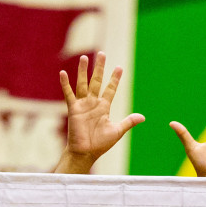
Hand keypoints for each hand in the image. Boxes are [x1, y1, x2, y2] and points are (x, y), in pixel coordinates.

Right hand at [60, 52, 143, 168]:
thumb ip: (129, 122)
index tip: (119, 68)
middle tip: (102, 54)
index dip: (114, 79)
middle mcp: (93, 103)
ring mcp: (83, 105)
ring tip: (84, 57)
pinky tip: (63, 73)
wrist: (86, 152)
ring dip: (83, 71)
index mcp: (104, 107)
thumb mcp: (117, 131)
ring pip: (83, 84)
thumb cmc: (100, 144)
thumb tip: (143, 117)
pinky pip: (69, 94)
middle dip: (100, 68)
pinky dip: (65, 84)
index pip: (110, 89)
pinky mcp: (73, 109)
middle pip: (97, 81)